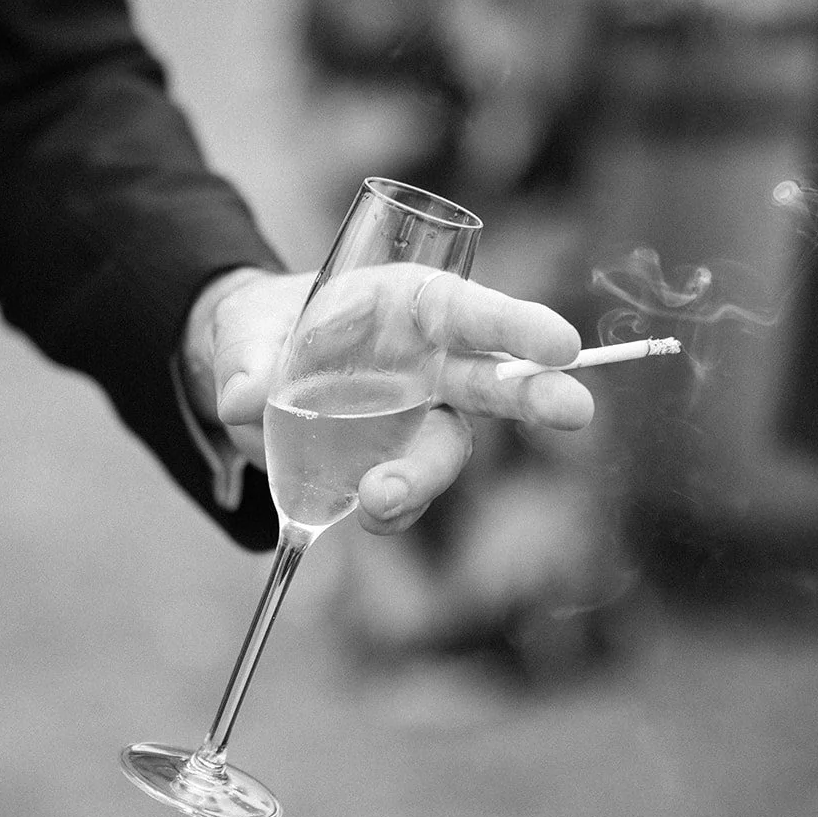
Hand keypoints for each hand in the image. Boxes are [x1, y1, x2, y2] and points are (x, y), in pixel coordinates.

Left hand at [182, 267, 593, 534]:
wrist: (247, 376)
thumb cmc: (262, 328)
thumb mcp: (242, 328)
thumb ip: (244, 357)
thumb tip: (241, 398)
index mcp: (406, 303)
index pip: (468, 309)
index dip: (515, 324)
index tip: (561, 343)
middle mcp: (429, 359)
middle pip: (494, 378)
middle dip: (536, 394)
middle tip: (576, 411)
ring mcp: (419, 416)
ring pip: (447, 448)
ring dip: (424, 477)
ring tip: (380, 500)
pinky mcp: (394, 461)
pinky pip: (408, 491)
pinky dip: (392, 508)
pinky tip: (368, 513)